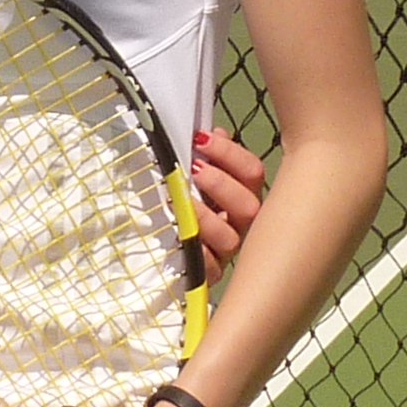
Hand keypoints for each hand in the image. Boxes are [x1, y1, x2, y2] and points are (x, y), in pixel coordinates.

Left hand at [189, 126, 266, 283]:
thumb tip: (206, 132)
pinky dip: (196, 251)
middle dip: (221, 184)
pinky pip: (210, 268)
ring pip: (231, 237)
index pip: (251, 171)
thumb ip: (202, 155)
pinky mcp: (209, 274)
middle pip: (249, 205)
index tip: (200, 139)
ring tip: (183, 203)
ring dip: (207, 217)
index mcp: (240, 194)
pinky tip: (180, 238)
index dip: (229, 153)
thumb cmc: (177, 204)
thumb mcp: (187, 176)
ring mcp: (226, 250)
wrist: (155, 247)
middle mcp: (240, 223)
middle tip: (194, 171)